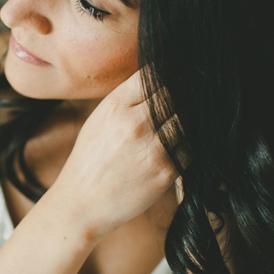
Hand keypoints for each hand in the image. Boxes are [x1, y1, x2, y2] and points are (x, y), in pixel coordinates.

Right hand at [51, 67, 180, 240]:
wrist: (83, 202)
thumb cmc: (91, 159)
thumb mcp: (100, 119)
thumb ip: (127, 99)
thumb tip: (160, 78)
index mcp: (115, 106)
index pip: (154, 74)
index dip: (170, 71)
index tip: (178, 72)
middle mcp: (135, 123)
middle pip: (176, 95)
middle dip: (185, 93)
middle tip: (191, 95)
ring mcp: (153, 148)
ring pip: (188, 120)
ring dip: (190, 119)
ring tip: (188, 119)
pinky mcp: (166, 171)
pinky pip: (191, 148)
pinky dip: (190, 143)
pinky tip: (181, 143)